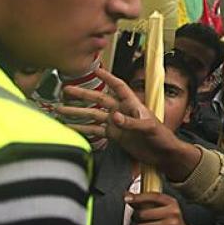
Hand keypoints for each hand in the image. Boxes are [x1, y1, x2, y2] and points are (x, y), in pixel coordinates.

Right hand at [58, 69, 179, 167]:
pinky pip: (95, 130)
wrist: (163, 154)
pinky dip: (82, 129)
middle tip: (67, 90)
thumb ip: (132, 123)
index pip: (119, 87)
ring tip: (61, 109)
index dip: (108, 78)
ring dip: (78, 112)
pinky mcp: (114, 135)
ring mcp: (117, 123)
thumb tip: (114, 117)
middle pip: (100, 99)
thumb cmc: (162, 137)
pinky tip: (70, 127)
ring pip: (94, 114)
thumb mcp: (149, 128)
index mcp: (133, 105)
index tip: (96, 70)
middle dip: (83, 94)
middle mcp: (122, 111)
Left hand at [128, 192, 196, 224]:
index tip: (126, 197)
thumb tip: (128, 195)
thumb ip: (146, 203)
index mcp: (171, 202)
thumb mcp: (163, 209)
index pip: (153, 196)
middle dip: (134, 218)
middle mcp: (172, 212)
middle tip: (136, 220)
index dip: (138, 196)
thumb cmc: (169, 223)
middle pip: (143, 213)